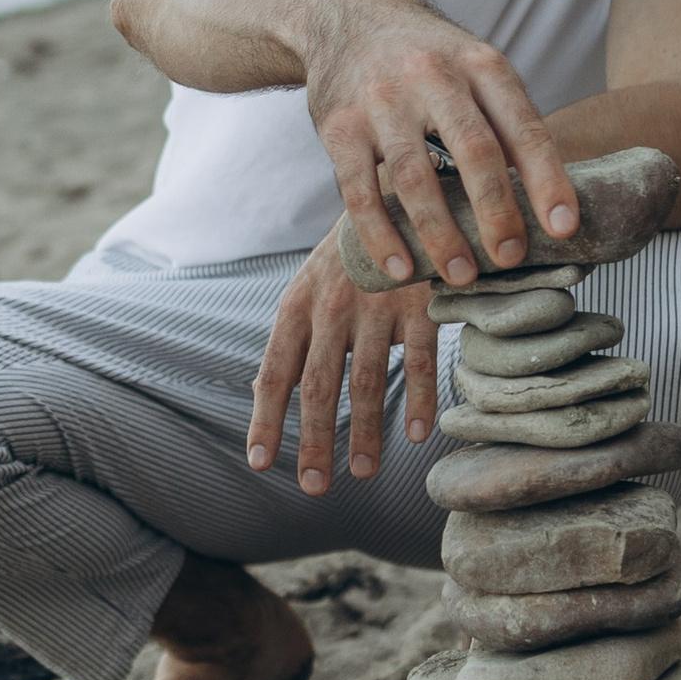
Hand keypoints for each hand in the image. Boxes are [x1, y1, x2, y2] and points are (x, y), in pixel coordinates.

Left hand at [248, 238, 435, 492]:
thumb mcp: (307, 290)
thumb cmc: (346, 258)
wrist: (397, 193)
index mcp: (297, 307)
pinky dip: (419, 399)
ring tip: (364, 472)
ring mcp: (377, 306)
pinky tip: (417, 435)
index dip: (266, 419)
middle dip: (315, 440)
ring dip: (366, 432)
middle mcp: (332, 308)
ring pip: (368, 380)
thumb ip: (290, 342)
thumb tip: (259, 395)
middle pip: (319, 386)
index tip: (260, 462)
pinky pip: (421, 360)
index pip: (275, 373)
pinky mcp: (420, 302)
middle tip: (314, 486)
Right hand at [304, 0, 576, 288]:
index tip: (563, 228)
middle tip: (511, 258)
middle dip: (496, 212)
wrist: (346, 17)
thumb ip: (507, 122)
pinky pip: (359, 192)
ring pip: (414, 178)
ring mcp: (382, 101)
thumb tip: (549, 201)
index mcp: (481, 65)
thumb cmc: (427, 58)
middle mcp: (434, 77)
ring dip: (440, 235)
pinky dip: (382, 236)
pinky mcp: (339, 127)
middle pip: (473, 151)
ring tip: (461, 275)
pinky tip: (402, 269)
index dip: (547, 180)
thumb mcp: (475, 67)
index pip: (523, 128)